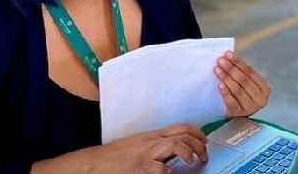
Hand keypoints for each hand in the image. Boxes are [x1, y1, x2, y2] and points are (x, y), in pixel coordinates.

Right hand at [32, 124, 208, 173]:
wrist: (93, 163)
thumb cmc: (114, 157)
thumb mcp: (137, 145)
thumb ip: (154, 145)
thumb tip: (172, 154)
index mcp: (152, 136)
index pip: (181, 128)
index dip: (197, 133)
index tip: (205, 140)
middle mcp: (152, 142)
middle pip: (183, 135)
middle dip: (199, 145)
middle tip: (203, 156)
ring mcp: (147, 155)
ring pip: (176, 145)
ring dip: (190, 154)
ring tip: (193, 162)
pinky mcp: (141, 168)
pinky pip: (162, 168)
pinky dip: (170, 172)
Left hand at [214, 51, 270, 116]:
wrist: (239, 118)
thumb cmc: (243, 96)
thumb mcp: (247, 84)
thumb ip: (242, 73)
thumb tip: (228, 56)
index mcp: (264, 88)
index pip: (250, 72)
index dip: (238, 62)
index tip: (228, 54)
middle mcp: (260, 99)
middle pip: (244, 80)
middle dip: (231, 68)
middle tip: (220, 60)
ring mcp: (250, 108)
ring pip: (238, 90)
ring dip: (226, 78)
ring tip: (217, 69)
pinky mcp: (239, 114)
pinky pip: (231, 102)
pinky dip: (226, 93)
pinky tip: (220, 85)